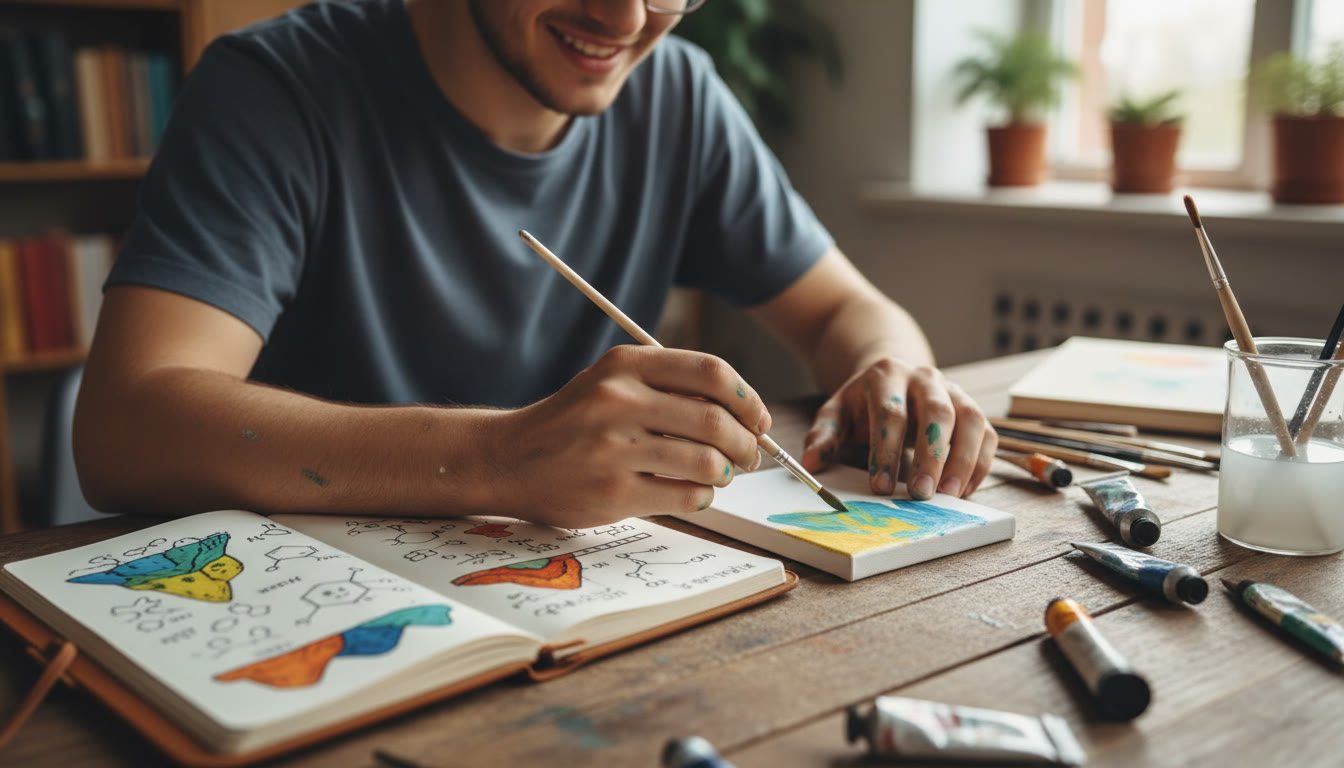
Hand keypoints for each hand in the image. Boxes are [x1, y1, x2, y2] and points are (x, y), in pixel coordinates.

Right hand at [488, 345, 769, 526]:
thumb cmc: (574, 422)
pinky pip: (685, 496)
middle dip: (747, 444)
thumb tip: (743, 413)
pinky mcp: (612, 492)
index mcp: (625, 365)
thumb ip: (668, 389)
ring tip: (720, 475)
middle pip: (716, 420)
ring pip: (707, 462)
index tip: (757, 419)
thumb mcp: (613, 384)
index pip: (711, 372)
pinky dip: (703, 497)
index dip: (747, 398)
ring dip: (726, 473)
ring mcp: (614, 448)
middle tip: (750, 456)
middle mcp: (619, 400)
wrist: (509, 459)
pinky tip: (694, 493)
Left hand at [799, 358, 995, 499]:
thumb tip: (811, 464)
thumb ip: (824, 436)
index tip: (881, 487)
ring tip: (950, 497)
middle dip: (931, 456)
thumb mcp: (837, 412)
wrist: (894, 376)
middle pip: (937, 413)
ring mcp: (954, 391)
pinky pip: (987, 434)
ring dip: (963, 461)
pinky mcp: (973, 409)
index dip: (887, 451)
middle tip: (921, 495)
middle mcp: (925, 378)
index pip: (891, 413)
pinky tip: (964, 490)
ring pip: (971, 421)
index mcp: (887, 375)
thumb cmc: (863, 403)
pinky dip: (980, 464)